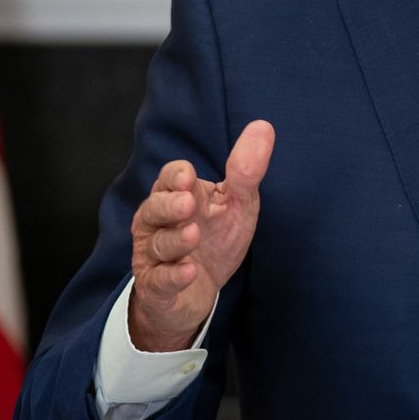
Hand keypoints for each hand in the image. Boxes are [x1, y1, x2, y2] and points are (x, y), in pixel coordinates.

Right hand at [127, 121, 274, 351]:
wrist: (197, 293)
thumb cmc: (214, 240)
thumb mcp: (236, 205)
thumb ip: (246, 171)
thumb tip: (264, 127)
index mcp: (176, 196)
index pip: (169, 178)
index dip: (176, 176)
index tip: (189, 177)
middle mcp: (158, 223)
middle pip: (154, 208)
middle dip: (169, 205)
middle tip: (189, 203)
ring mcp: (154, 255)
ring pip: (157, 244)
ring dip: (174, 240)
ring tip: (193, 235)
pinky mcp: (157, 286)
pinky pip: (160, 280)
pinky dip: (173, 275)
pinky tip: (189, 271)